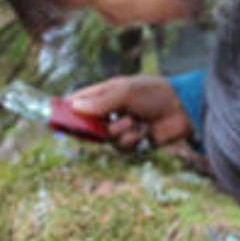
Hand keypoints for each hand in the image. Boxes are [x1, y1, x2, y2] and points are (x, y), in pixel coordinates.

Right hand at [70, 75, 192, 149]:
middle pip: (89, 124)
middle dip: (94, 127)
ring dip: (120, 131)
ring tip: (134, 122)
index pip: (80, 101)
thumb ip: (101, 101)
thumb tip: (75, 107)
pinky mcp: (133, 141)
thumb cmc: (154, 93)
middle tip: (96, 125)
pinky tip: (143, 131)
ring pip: (106, 138)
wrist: (182, 109)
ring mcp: (121, 126)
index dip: (68, 109)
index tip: (56, 116)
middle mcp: (111, 110)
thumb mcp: (126, 93)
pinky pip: (121, 147)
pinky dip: (132, 140)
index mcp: (107, 93)